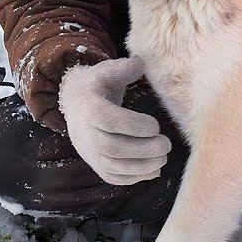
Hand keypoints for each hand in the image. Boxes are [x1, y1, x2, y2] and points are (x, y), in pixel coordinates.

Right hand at [58, 56, 171, 184]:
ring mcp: (89, 152)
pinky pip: (114, 177)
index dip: (133, 125)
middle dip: (142, 149)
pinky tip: (154, 169)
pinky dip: (135, 178)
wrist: (76, 105)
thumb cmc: (98, 86)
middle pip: (111, 148)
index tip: (155, 124)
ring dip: (142, 166)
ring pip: (113, 167)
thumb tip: (141, 63)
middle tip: (166, 144)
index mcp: (89, 107)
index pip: (108, 121)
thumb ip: (124, 68)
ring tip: (164, 157)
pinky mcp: (96, 165)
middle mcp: (85, 133)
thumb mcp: (107, 71)